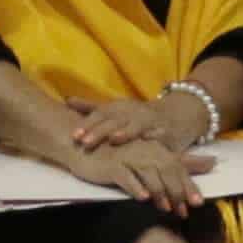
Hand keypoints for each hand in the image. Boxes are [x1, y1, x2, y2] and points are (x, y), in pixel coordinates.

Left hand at [66, 91, 216, 152]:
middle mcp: (133, 112)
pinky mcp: (166, 131)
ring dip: (126, 132)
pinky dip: (154, 138)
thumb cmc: (138, 115)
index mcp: (119, 108)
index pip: (100, 115)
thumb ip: (91, 108)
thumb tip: (66, 100)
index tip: (73, 135)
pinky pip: (160, 136)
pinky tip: (149, 142)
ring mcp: (150, 121)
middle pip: (114, 121)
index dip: (87, 125)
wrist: (176, 113)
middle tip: (85, 142)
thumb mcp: (115, 109)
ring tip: (114, 140)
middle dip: (100, 131)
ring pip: (136, 127)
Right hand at [72, 131, 204, 214]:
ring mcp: (128, 157)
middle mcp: (146, 151)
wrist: (87, 145)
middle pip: (166, 171)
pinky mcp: (112, 165)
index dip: (188, 186)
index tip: (198, 204)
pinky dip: (134, 186)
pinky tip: (142, 197)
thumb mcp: (156, 156)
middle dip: (176, 192)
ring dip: (158, 191)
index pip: (178, 168)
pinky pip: (125, 176)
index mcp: (158, 149)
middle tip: (184, 212)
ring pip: (148, 174)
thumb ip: (184, 161)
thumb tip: (214, 162)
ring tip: (166, 208)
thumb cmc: (125, 153)